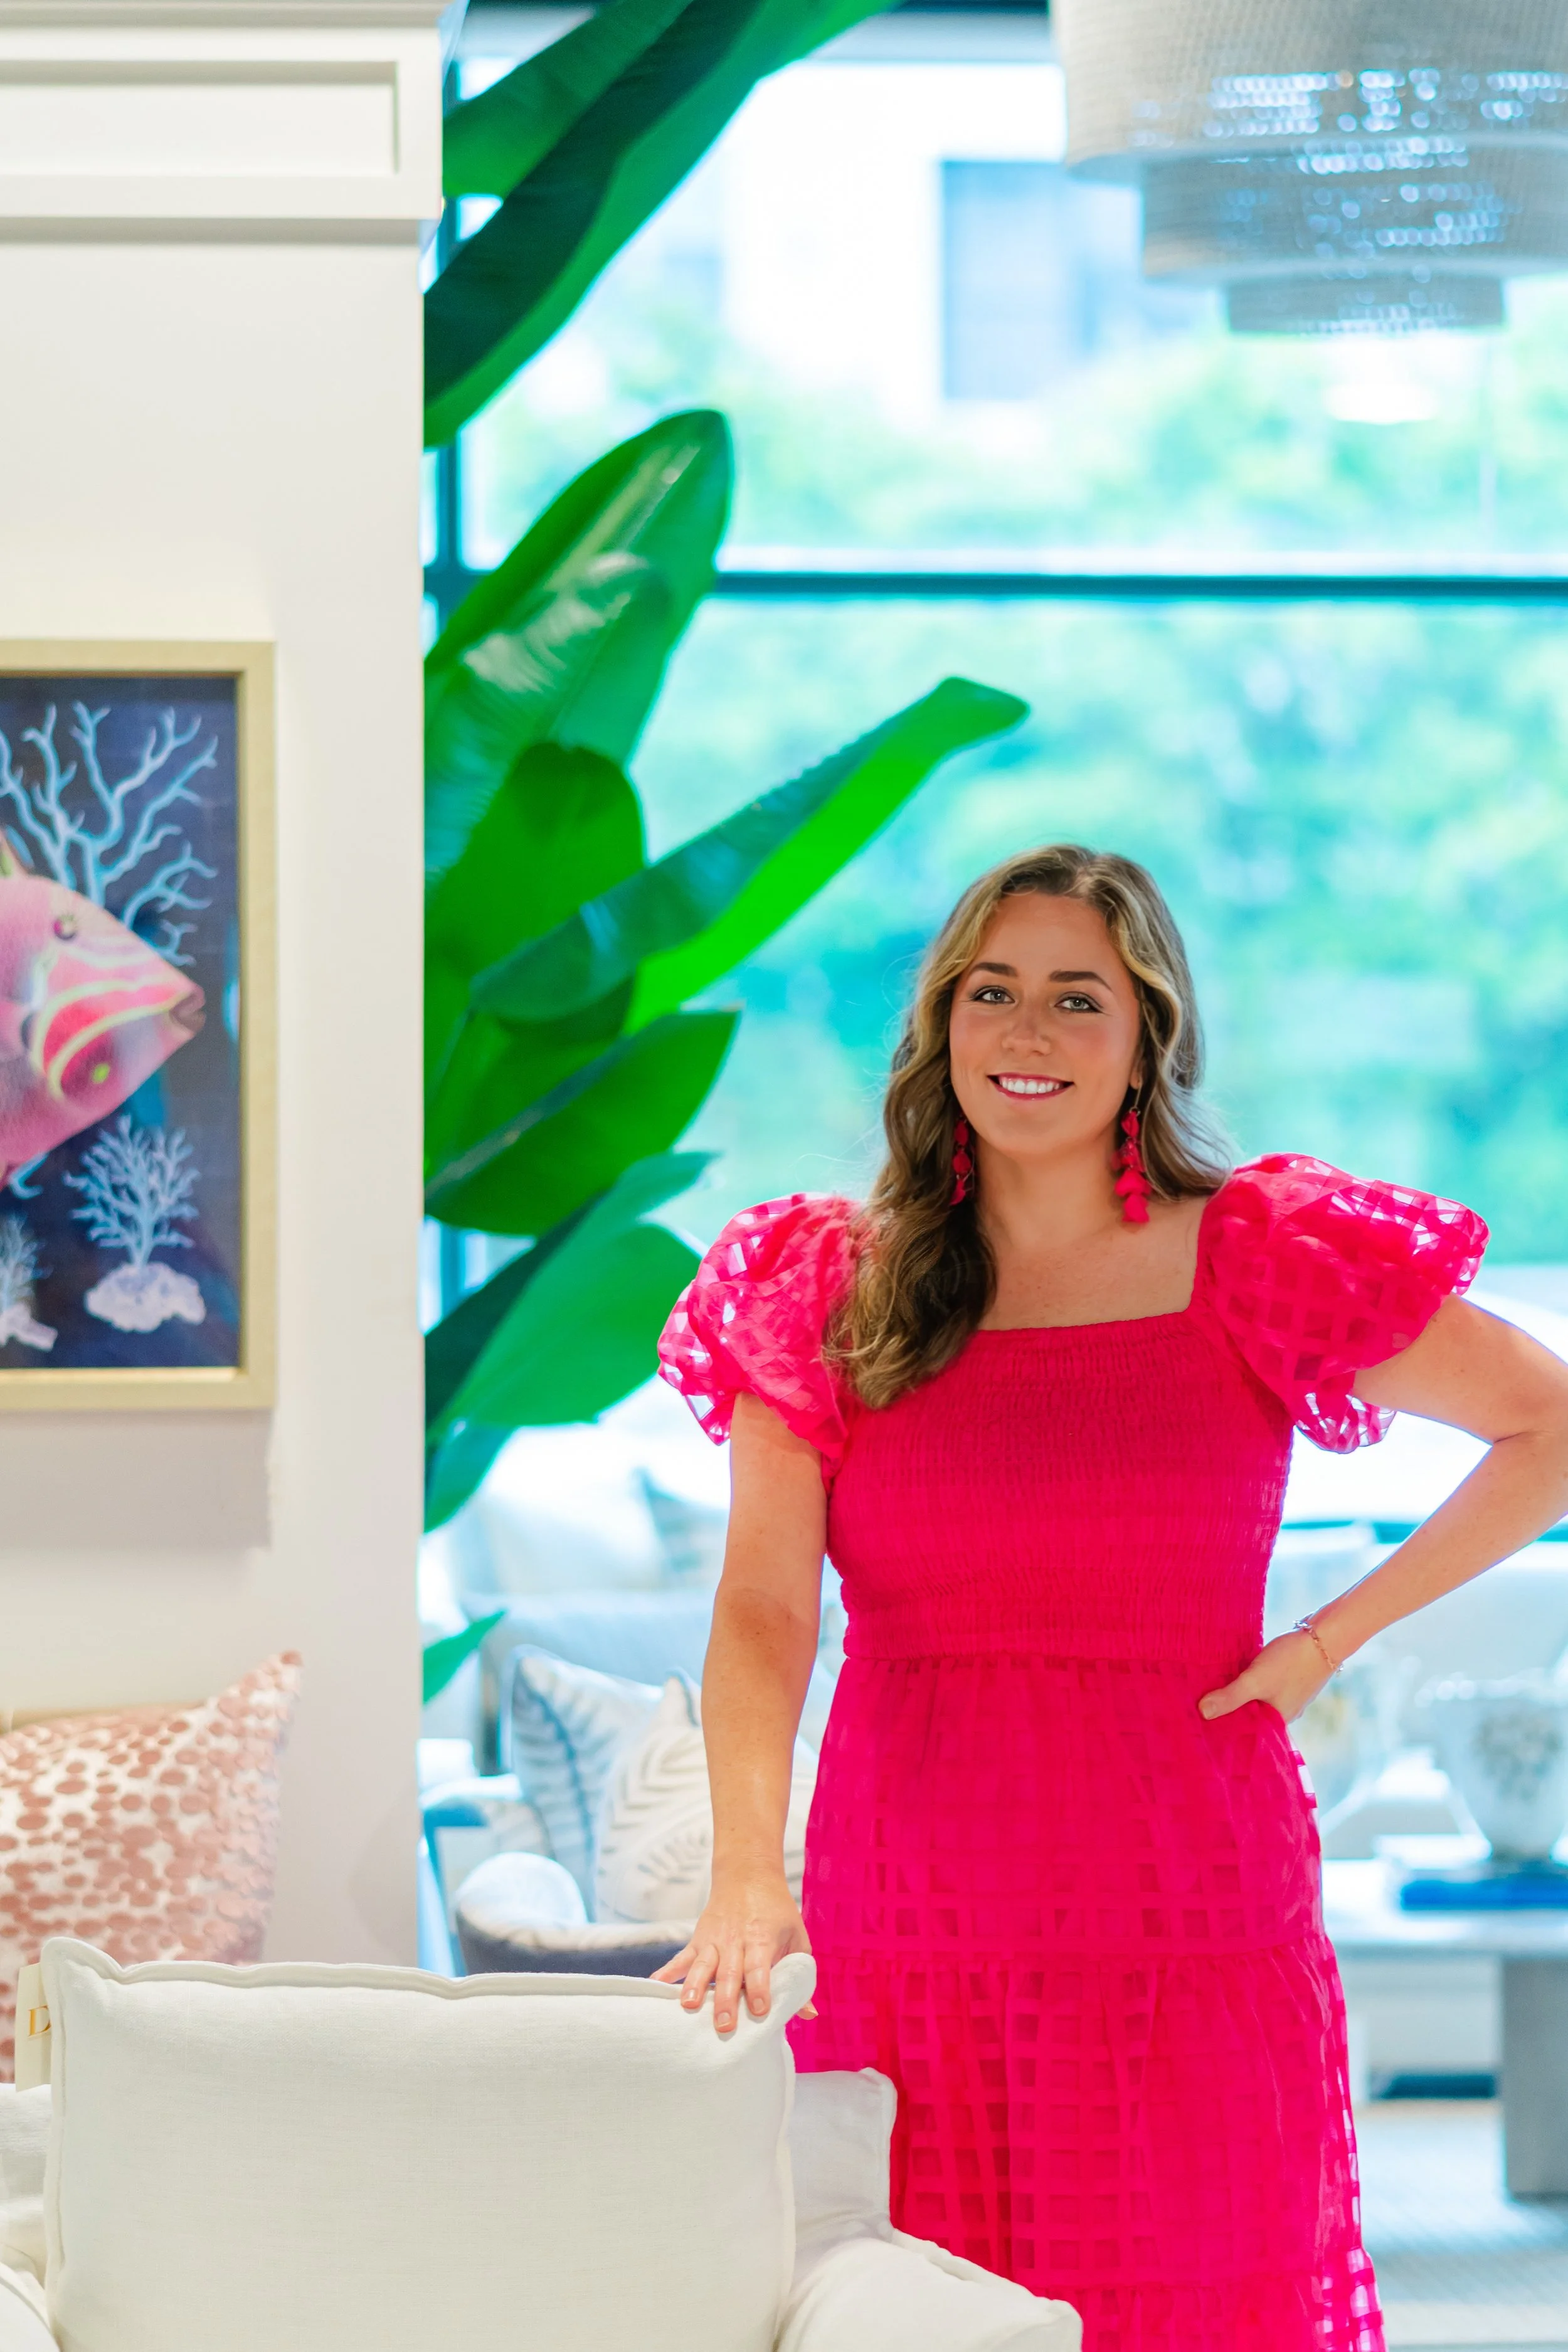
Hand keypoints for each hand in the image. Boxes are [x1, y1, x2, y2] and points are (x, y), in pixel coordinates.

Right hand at [651, 1869, 813, 2036]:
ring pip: (702, 1965)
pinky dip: (668, 1971)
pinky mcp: (698, 1939)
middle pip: (729, 1972)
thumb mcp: (796, 1937)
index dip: (759, 1989)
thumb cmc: (776, 1911)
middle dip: (726, 1999)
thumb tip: (809, 2014)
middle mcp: (735, 1940)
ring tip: (688, 2007)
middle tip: (724, 2026)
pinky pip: (681, 1957)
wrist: (747, 1874)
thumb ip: (801, 1975)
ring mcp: (714, 1939)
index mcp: (762, 1939)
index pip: (759, 1967)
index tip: (760, 2011)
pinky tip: (655, 1985)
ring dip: (695, 1986)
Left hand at [1198, 1629, 1334, 1724]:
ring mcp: (1286, 1696)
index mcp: (1277, 1721)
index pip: (1246, 1734)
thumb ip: (1231, 1697)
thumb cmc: (1291, 1662)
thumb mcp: (1255, 1680)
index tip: (1201, 1726)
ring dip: (1237, 1696)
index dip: (1224, 1730)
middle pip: (1250, 1717)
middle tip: (1199, 1706)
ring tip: (1210, 1691)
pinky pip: (1261, 1687)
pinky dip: (1248, 1683)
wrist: (1324, 1637)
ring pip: (1255, 1701)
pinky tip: (1234, 1674)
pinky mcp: (1286, 1680)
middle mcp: (1283, 1713)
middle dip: (1228, 1713)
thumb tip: (1202, 1713)